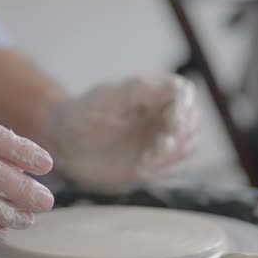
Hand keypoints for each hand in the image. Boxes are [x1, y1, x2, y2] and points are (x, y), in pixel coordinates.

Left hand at [44, 75, 199, 190]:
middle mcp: (160, 113)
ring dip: (173, 155)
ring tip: (146, 161)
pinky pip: (175, 165)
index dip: (184, 108)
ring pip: (188, 144)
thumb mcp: (108, 99)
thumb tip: (176, 88)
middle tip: (158, 147)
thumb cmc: (82, 117)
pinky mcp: (155, 160)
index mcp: (151, 92)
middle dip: (179, 136)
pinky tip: (141, 169)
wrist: (65, 147)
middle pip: (192, 120)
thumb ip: (141, 90)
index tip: (173, 124)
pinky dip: (164, 169)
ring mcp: (159, 137)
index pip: (184, 93)